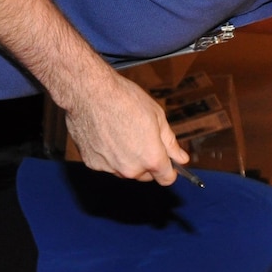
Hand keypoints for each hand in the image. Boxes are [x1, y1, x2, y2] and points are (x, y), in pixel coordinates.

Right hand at [65, 74, 186, 184]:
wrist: (89, 93)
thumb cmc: (125, 99)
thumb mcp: (157, 116)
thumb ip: (170, 143)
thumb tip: (182, 158)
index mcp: (151, 158)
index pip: (167, 179)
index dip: (170, 170)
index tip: (167, 162)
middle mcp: (131, 169)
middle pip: (145, 175)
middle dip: (147, 162)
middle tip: (141, 138)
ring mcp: (109, 168)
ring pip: (124, 170)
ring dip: (126, 159)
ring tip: (120, 132)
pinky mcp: (92, 163)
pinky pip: (106, 164)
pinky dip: (108, 154)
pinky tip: (105, 134)